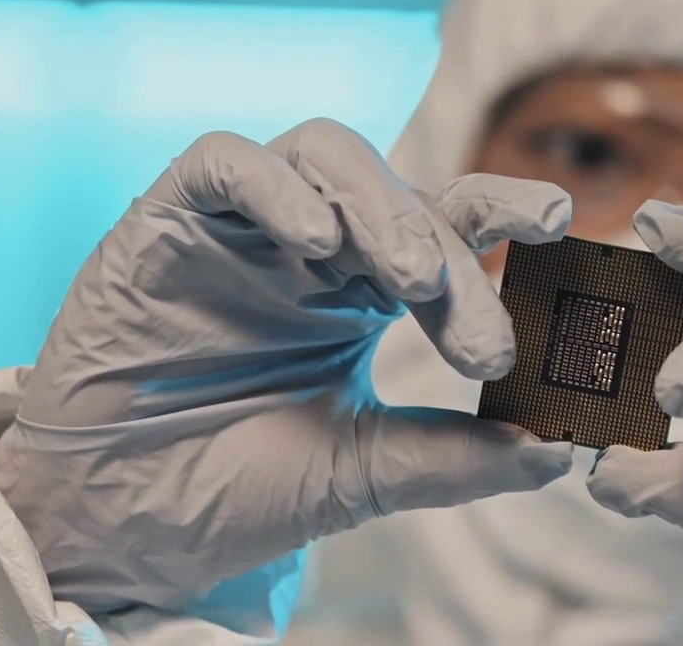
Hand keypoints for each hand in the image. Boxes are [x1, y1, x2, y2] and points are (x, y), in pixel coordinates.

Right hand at [0, 118, 574, 613]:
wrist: (120, 528)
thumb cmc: (238, 490)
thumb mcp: (361, 474)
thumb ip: (453, 457)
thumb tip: (559, 449)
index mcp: (364, 292)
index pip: (448, 224)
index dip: (504, 212)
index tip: (562, 230)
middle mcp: (312, 247)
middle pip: (400, 194)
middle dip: (452, 250)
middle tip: (482, 338)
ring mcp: (242, 230)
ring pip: (325, 154)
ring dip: (380, 207)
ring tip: (412, 279)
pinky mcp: (167, 223)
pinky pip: (223, 164)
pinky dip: (274, 187)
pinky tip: (316, 240)